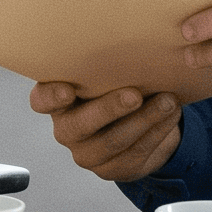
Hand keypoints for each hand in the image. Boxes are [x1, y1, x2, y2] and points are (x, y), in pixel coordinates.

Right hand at [29, 80, 182, 182]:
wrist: (138, 124)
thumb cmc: (116, 88)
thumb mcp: (106, 76)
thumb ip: (104, 66)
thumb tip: (130, 40)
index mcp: (58, 102)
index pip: (41, 101)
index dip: (51, 97)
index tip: (67, 90)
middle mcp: (66, 130)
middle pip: (80, 125)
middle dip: (110, 109)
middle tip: (135, 95)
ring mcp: (87, 154)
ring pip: (114, 141)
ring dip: (145, 120)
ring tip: (168, 102)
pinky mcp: (111, 171)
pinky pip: (136, 153)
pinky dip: (157, 132)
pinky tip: (171, 116)